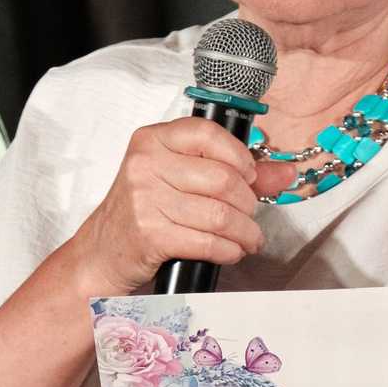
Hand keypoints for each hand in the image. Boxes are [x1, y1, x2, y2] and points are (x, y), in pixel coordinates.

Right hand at [69, 117, 263, 295]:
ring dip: (244, 233)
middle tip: (250, 216)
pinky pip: (207, 242)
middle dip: (248, 204)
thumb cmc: (143, 214)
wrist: (103, 252)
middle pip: (223, 179)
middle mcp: (146, 164)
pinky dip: (229, 250)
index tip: (250, 177)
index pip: (208, 134)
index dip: (240, 157)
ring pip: (220, 215)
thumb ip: (233, 171)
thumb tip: (284, 173)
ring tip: (248, 239)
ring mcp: (145, 199)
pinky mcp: (150, 234)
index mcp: (153, 140)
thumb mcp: (179, 180)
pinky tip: (231, 251)